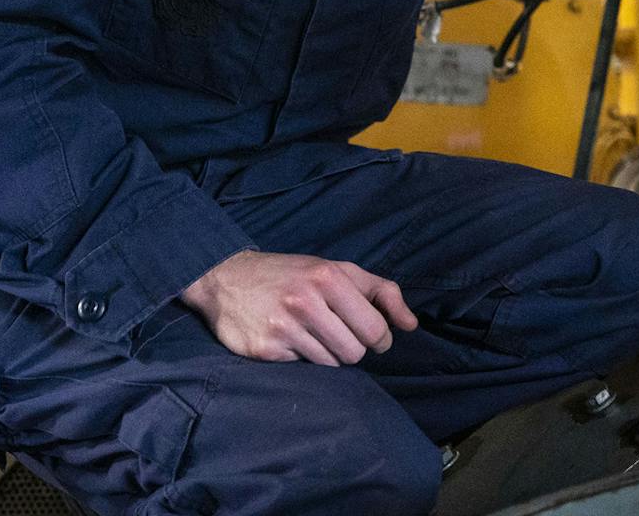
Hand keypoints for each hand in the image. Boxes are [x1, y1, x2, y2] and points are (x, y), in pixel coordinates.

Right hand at [181, 250, 417, 365]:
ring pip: (330, 364)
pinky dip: (300, 358)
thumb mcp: (337, 270)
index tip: (369, 334)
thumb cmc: (292, 274)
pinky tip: (288, 339)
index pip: (375, 330)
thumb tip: (412, 325)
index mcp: (328, 278)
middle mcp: (305, 301)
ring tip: (310, 334)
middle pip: (354, 353)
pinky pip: (302, 369)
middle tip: (335, 333)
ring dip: (326, 354)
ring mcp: (283, 327)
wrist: (226, 278)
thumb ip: (381, 292)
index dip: (378, 338)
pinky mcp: (264, 350)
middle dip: (351, 348)